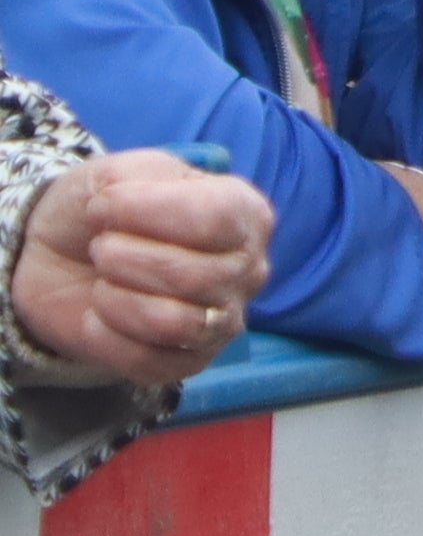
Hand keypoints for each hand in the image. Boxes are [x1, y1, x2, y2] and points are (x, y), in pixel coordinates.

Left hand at [6, 150, 270, 384]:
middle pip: (191, 276)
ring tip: (102, 280)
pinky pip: (149, 362)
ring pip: (173, 323)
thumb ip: (133, 179)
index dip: (144, 212)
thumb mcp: (117, 173)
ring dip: (114, 299)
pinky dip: (105, 337)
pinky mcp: (189, 362)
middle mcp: (247, 270)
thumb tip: (128, 214)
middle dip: (121, 258)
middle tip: (100, 247)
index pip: (215, 218)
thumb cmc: (102, 212)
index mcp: (244, 214)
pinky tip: (98, 315)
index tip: (100, 206)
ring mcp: (223, 321)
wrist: (62, 258)